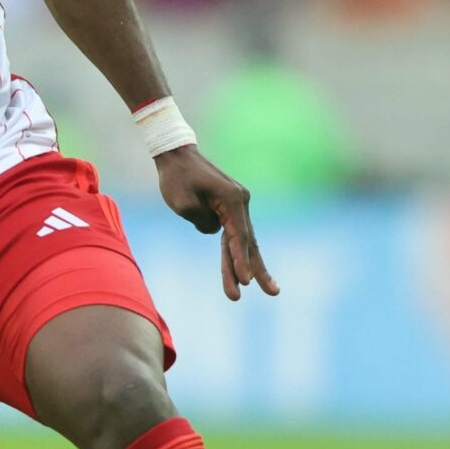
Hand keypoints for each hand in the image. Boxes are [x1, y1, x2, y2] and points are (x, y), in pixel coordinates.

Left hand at [155, 145, 278, 300]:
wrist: (176, 154)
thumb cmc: (177, 177)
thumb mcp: (183, 204)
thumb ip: (202, 223)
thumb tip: (216, 231)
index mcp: (232, 199)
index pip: (238, 237)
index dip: (241, 261)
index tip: (246, 282)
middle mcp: (240, 201)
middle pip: (249, 242)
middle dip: (257, 270)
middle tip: (273, 293)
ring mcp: (237, 203)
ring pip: (242, 241)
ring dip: (244, 266)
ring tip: (259, 292)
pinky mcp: (229, 206)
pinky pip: (232, 234)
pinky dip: (232, 252)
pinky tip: (232, 270)